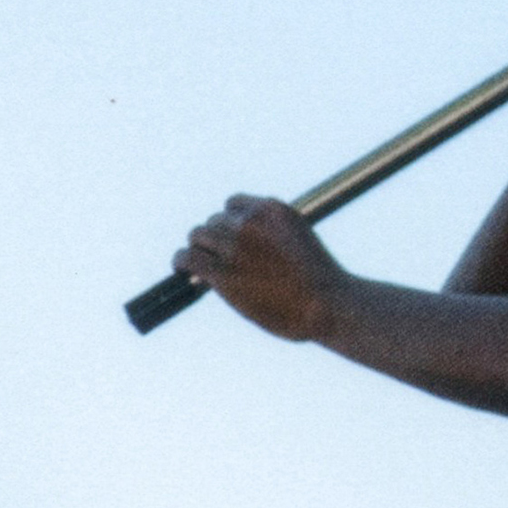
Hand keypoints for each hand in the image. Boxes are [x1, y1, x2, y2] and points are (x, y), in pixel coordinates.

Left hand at [179, 195, 347, 341]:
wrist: (326, 304)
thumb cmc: (319, 280)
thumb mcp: (299, 239)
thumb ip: (272, 234)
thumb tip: (250, 247)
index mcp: (272, 209)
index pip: (233, 204)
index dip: (230, 223)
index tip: (230, 239)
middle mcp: (250, 222)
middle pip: (213, 221)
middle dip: (214, 238)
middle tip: (216, 257)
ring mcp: (234, 247)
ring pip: (197, 236)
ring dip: (198, 249)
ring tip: (196, 262)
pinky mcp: (222, 274)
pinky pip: (188, 258)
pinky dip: (182, 261)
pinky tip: (181, 269)